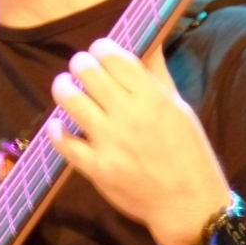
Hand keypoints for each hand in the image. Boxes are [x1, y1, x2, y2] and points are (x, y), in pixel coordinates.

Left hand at [48, 38, 230, 244]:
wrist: (188, 203)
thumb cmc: (189, 152)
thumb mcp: (179, 107)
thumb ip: (158, 74)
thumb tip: (148, 40)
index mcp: (152, 97)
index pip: (114, 57)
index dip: (101, 48)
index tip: (100, 52)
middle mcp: (128, 115)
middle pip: (88, 71)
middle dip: (80, 63)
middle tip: (82, 69)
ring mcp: (109, 142)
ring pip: (70, 100)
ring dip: (63, 87)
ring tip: (66, 87)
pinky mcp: (96, 168)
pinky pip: (64, 143)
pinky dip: (56, 130)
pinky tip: (59, 124)